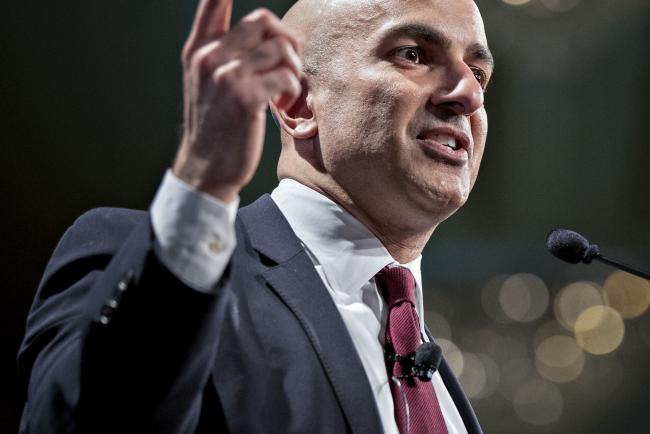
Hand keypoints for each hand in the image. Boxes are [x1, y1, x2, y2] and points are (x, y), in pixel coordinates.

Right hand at [173, 0, 302, 201]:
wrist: (206, 168)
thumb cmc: (216, 125)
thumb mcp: (207, 82)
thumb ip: (225, 52)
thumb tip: (269, 30)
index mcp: (198, 49)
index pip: (213, 0)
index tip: (263, 15)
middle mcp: (208, 57)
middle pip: (262, 19)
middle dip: (286, 39)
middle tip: (289, 63)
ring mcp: (225, 77)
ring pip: (280, 48)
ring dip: (293, 68)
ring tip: (284, 88)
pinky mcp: (244, 98)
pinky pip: (286, 75)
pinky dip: (292, 88)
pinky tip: (282, 101)